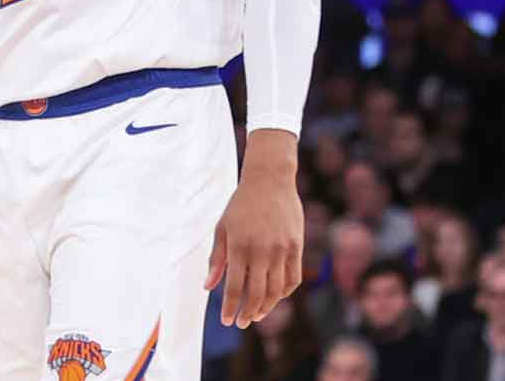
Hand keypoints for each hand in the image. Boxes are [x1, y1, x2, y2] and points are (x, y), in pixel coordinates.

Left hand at [205, 132, 303, 328]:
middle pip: (256, 293)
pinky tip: (276, 297)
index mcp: (239, 246)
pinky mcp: (296, 246)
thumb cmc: (241, 205)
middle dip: (248, 312)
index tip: (226, 320)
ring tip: (257, 314)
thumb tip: (208, 286)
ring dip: (267, 306)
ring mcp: (281, 249)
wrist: (269, 180)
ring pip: (276, 290)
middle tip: (241, 322)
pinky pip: (293, 278)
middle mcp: (261, 250)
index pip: (234, 287)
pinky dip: (284, 292)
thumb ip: (216, 258)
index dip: (230, 307)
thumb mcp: (222, 228)